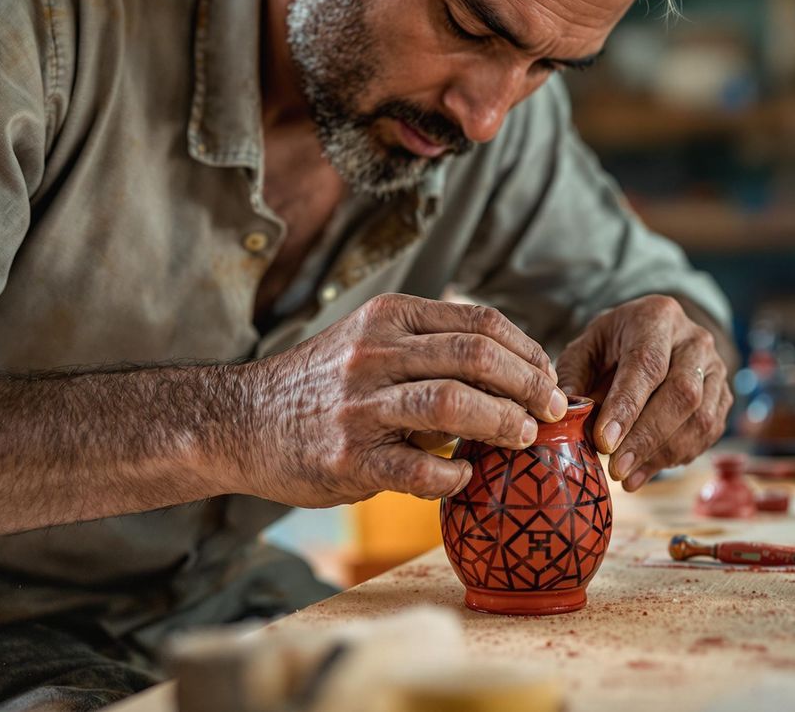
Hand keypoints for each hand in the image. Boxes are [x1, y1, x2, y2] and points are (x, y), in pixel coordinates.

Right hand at [224, 294, 568, 506]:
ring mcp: (360, 406)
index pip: (480, 323)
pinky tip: (464, 476)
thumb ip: (430, 347)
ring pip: (453, 403)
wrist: (242, 422)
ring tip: (522, 438)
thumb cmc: (322, 386)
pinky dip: (454, 474)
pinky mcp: (347, 458)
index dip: (527, 351)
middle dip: (528, 385)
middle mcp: (374, 353)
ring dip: (502, 423)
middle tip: (551, 409)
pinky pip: (418, 469)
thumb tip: (512, 371)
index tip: (548, 377)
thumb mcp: (370, 342)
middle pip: (476, 357)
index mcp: (389, 318)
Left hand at [556, 295, 731, 491]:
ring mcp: (716, 369)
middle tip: (616, 468)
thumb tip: (568, 414)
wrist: (653, 336)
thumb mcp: (586, 348)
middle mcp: (695, 340)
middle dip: (647, 437)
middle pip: (681, 393)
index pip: (647, 364)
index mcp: (657, 317)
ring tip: (627, 475)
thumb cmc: (613, 345)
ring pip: (700, 419)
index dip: (627, 406)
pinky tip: (647, 469)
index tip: (604, 441)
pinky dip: (678, 457)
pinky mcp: (724, 396)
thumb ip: (574, 377)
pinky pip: (709, 433)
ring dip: (662, 454)